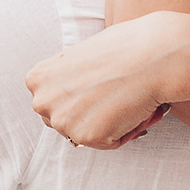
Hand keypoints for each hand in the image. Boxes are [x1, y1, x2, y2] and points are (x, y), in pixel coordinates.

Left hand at [26, 15, 189, 148]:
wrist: (153, 54)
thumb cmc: (124, 47)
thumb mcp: (80, 57)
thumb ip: (68, 79)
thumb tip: (77, 96)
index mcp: (37, 79)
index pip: (53, 102)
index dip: (80, 97)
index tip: (98, 85)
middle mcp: (42, 102)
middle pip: (65, 121)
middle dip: (88, 114)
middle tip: (114, 94)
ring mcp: (62, 122)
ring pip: (87, 134)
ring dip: (108, 123)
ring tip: (125, 98)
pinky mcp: (86, 137)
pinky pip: (108, 143)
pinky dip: (124, 131)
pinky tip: (132, 109)